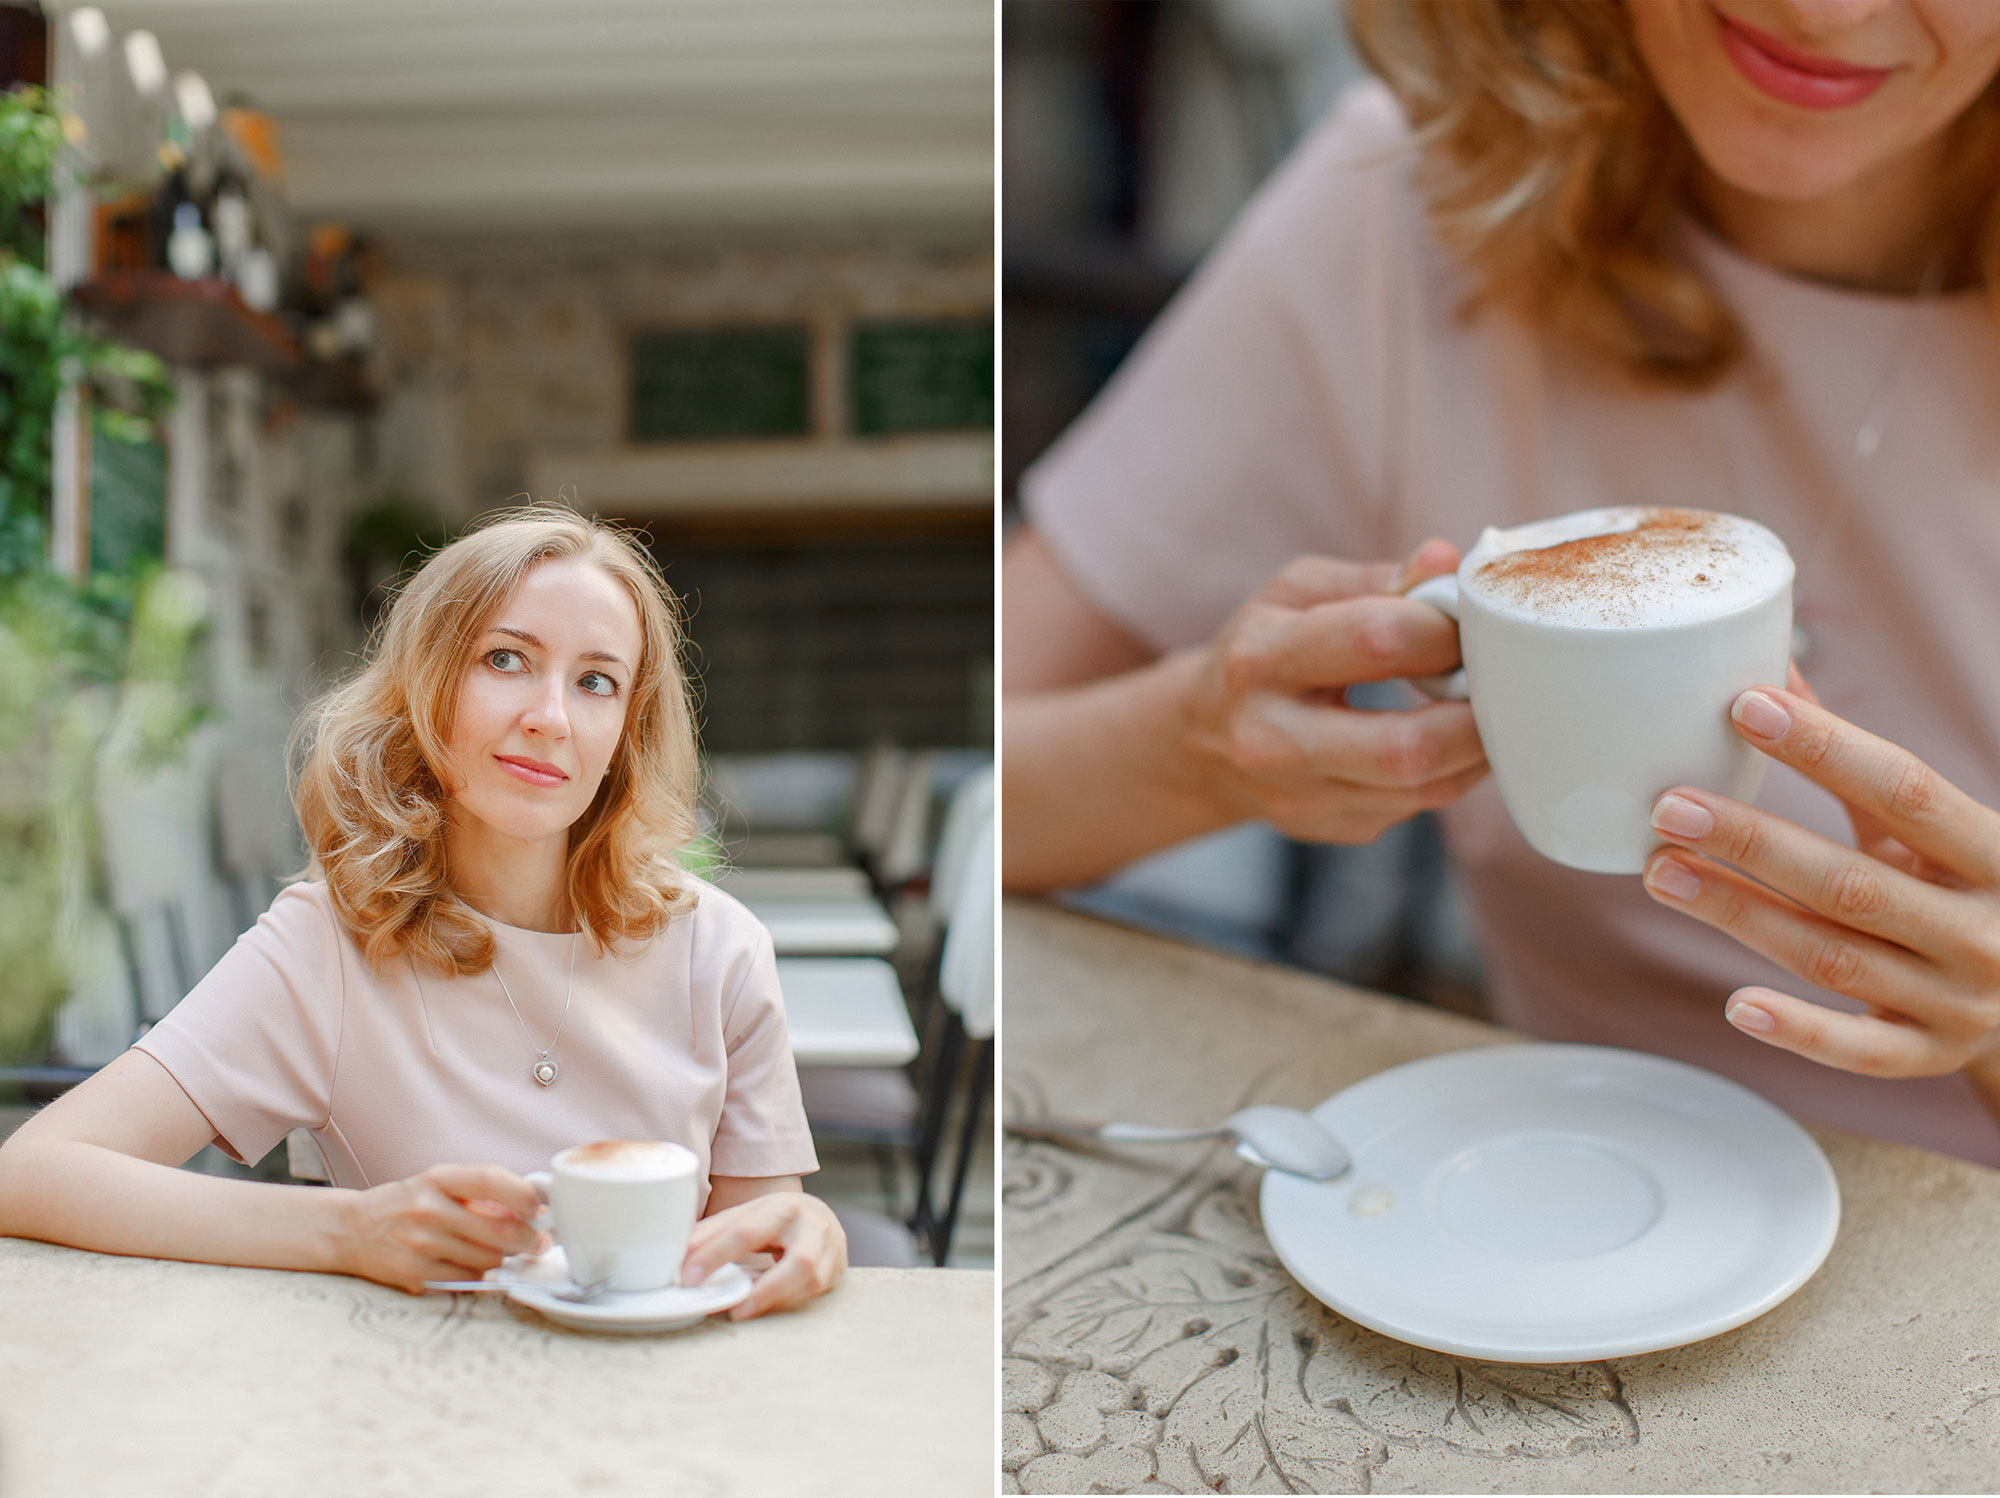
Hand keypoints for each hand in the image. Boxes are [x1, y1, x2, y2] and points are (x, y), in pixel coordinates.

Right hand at [335, 1163, 546, 1294]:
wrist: (351, 1230)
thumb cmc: (407, 1204)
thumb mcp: (440, 1184)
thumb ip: (480, 1193)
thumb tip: (531, 1210)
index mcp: (438, 1179)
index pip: (490, 1180)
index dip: (523, 1195)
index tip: (539, 1208)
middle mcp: (428, 1210)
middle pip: (499, 1231)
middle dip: (530, 1240)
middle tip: (540, 1242)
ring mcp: (420, 1245)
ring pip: (488, 1259)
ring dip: (500, 1257)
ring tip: (493, 1249)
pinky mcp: (415, 1275)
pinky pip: (467, 1279)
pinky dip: (476, 1272)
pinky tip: (466, 1261)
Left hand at [681, 1191, 845, 1319]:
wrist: (816, 1216)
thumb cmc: (773, 1220)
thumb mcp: (744, 1217)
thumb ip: (712, 1234)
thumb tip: (677, 1254)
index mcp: (783, 1206)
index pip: (746, 1232)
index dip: (715, 1255)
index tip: (688, 1277)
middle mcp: (813, 1226)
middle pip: (799, 1261)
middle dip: (766, 1291)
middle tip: (733, 1311)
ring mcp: (832, 1250)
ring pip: (813, 1281)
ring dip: (777, 1300)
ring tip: (743, 1311)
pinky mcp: (837, 1272)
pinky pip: (816, 1293)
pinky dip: (788, 1303)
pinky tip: (765, 1306)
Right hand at [1180, 540, 1488, 842]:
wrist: (1201, 737)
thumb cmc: (1262, 650)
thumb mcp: (1297, 593)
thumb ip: (1374, 579)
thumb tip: (1448, 561)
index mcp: (1259, 659)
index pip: (1376, 641)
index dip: (1443, 629)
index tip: (1466, 621)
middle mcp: (1268, 738)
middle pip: (1404, 747)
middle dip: (1476, 713)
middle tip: (1499, 681)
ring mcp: (1296, 796)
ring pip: (1423, 788)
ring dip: (1474, 746)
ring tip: (1480, 706)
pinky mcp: (1325, 827)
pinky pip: (1417, 808)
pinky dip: (1450, 771)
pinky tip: (1445, 739)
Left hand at [1641, 671, 1999, 1086]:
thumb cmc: (1964, 886)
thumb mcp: (1932, 827)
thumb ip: (1855, 762)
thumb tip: (1770, 673)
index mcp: (1995, 853)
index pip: (1906, 790)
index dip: (1826, 748)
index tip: (1743, 707)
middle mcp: (1982, 929)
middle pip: (1854, 883)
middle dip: (1754, 842)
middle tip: (1668, 806)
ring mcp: (1957, 1000)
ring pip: (1836, 958)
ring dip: (1741, 915)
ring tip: (1660, 871)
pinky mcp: (1927, 1054)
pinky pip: (1858, 1049)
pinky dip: (1799, 1029)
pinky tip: (1735, 1004)